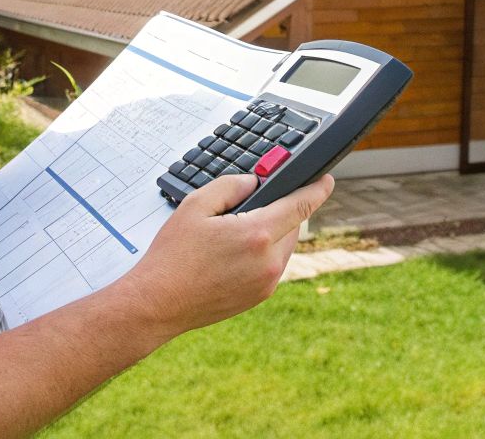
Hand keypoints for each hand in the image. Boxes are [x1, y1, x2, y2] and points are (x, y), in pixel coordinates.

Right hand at [113, 172, 334, 341]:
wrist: (157, 304)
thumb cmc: (172, 256)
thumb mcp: (196, 205)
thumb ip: (231, 186)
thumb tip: (254, 183)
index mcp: (257, 234)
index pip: (301, 206)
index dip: (318, 190)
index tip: (327, 180)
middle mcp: (269, 261)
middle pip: (292, 226)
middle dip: (280, 212)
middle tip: (250, 208)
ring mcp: (266, 282)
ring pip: (283, 247)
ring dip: (272, 234)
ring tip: (235, 234)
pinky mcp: (259, 296)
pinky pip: (273, 266)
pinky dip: (263, 254)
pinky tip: (234, 254)